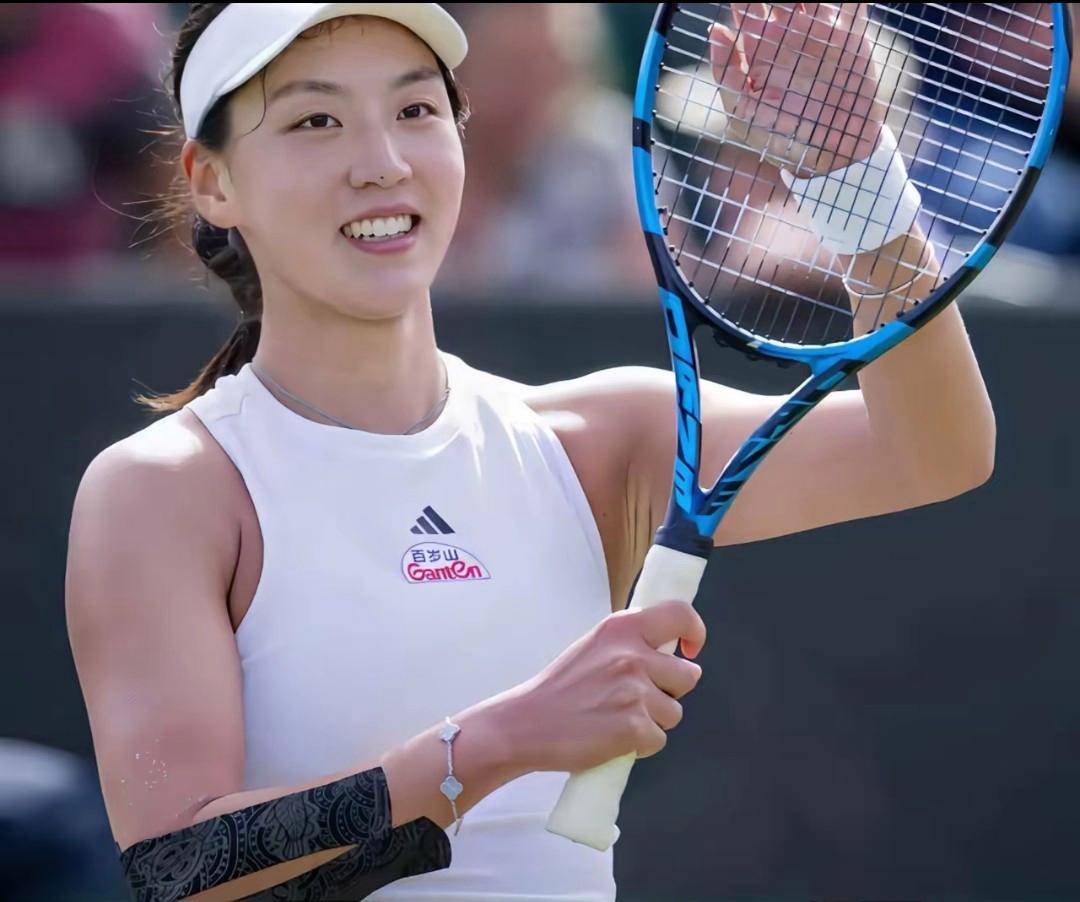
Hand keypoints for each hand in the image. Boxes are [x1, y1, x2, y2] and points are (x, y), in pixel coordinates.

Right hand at [489, 600, 706, 773]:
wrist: (527, 723)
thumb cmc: (560, 688)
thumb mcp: (595, 646)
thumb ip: (630, 643)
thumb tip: (670, 652)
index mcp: (622, 628)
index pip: (681, 613)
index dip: (695, 631)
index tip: (691, 649)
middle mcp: (632, 654)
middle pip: (688, 675)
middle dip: (669, 690)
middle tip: (636, 698)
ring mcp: (635, 691)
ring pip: (674, 712)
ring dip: (653, 720)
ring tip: (617, 718)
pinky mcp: (635, 727)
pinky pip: (659, 739)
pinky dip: (640, 744)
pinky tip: (613, 737)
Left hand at [708, 3, 886, 175]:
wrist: (829, 156)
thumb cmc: (779, 138)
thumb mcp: (743, 112)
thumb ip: (727, 73)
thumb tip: (714, 31)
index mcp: (761, 50)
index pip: (747, 10)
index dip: (742, 0)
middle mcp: (790, 36)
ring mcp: (821, 34)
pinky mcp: (851, 38)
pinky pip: (854, 4)